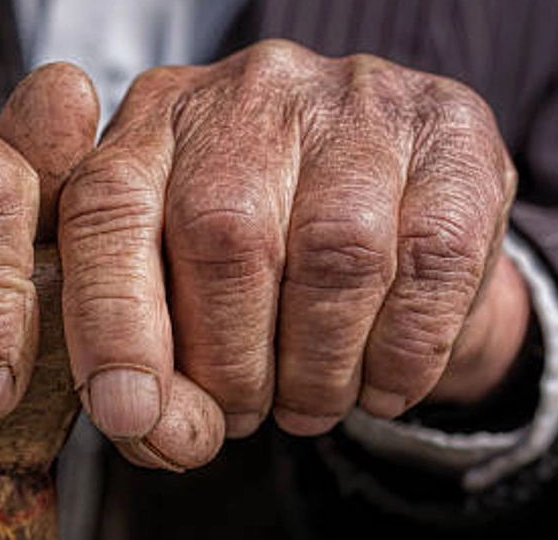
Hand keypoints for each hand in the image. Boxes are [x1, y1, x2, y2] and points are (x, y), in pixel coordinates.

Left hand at [56, 40, 525, 469]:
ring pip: (335, 252)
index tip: (129, 414)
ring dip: (319, 367)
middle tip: (242, 415)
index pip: (106, 213)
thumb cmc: (256, 268)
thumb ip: (142, 361)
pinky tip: (383, 384)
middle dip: (230, 363)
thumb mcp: (174, 297)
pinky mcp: (450, 129)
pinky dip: (404, 351)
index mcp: (151, 125)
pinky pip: (432, 259)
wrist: (391, 222)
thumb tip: (153, 431)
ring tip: (308, 405)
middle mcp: (249, 91)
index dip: (112, 324)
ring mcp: (356, 98)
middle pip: (225, 236)